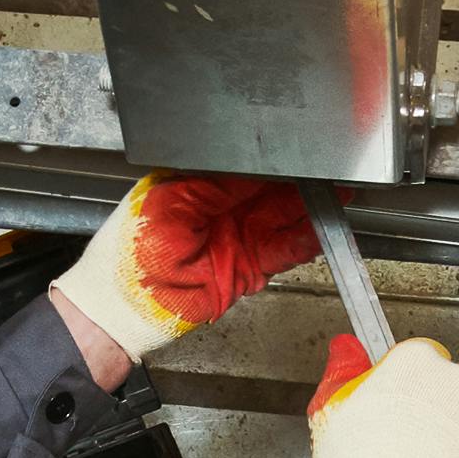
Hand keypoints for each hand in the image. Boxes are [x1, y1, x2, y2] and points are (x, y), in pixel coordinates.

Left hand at [57, 175, 318, 372]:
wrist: (122, 311)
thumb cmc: (127, 254)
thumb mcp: (172, 202)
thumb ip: (216, 183)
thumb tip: (255, 162)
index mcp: (196, 184)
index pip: (242, 165)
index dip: (270, 157)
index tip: (296, 146)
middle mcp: (219, 210)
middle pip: (269, 190)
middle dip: (299, 180)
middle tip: (327, 167)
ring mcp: (234, 239)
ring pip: (282, 219)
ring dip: (309, 208)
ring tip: (336, 192)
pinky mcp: (245, 268)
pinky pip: (281, 251)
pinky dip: (302, 241)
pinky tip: (321, 227)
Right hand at [306, 335, 458, 457]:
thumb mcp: (334, 417)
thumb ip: (344, 376)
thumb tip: (344, 350)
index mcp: (414, 362)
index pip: (417, 362)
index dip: (406, 391)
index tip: (399, 410)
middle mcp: (456, 377)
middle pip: (449, 390)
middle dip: (437, 414)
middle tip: (414, 447)